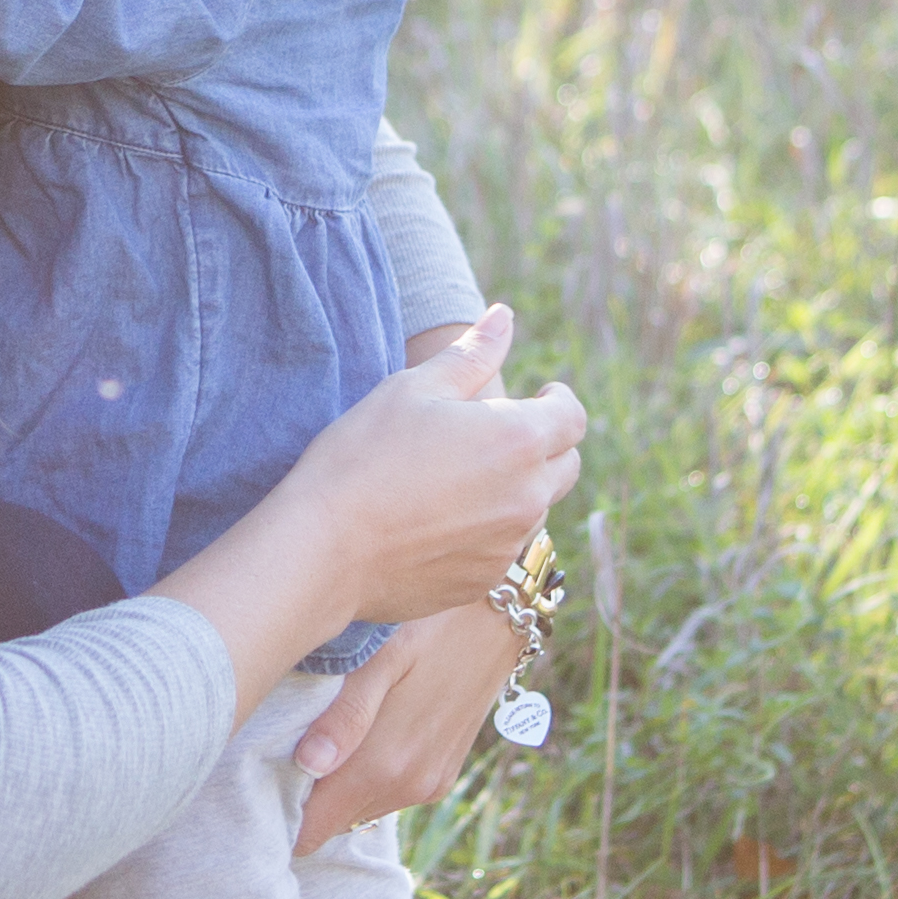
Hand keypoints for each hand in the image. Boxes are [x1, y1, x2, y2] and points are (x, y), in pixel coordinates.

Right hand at [277, 305, 581, 626]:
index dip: (560, 400)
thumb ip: (470, 354)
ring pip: (535, 509)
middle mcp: (528, 497)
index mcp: (518, 440)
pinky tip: (441, 519)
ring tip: (464, 477)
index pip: (573, 417)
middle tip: (502, 433)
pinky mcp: (482, 581)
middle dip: (547, 444)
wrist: (324, 549)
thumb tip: (504, 317)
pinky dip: (488, 529)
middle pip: (567, 466)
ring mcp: (507, 545)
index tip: (542, 395)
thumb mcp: (413, 389)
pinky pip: (502, 548)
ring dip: (518, 488)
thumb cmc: (364, 457)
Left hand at [295, 597, 519, 849]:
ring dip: (337, 788)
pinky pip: (389, 793)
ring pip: (361, 808)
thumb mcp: (380, 660)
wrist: (500, 615)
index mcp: (383, 765)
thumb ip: (345, 717)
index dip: (280, 816)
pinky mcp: (443, 776)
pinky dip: (366, 778)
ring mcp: (429, 784)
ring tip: (314, 742)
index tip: (255, 790)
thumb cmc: (428, 626)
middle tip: (275, 757)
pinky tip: (357, 737)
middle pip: (335, 821)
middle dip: (304, 799)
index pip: (315, 828)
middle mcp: (407, 786)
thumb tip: (308, 767)